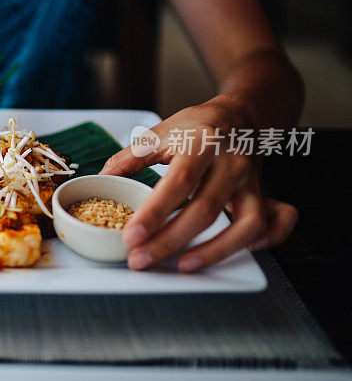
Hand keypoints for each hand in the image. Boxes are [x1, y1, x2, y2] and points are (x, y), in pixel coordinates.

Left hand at [100, 101, 297, 272]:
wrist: (242, 115)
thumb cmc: (198, 126)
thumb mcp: (160, 132)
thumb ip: (130, 157)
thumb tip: (103, 177)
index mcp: (200, 143)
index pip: (177, 182)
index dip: (154, 213)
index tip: (132, 236)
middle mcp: (230, 163)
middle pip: (205, 209)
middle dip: (170, 241)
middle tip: (140, 259)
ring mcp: (251, 181)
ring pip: (245, 223)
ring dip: (216, 250)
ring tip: (184, 266)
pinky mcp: (264, 194)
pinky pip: (277, 221)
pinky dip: (269, 239)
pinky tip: (243, 251)